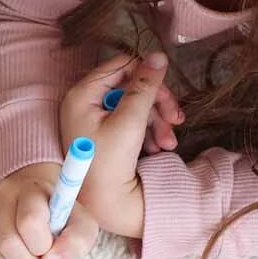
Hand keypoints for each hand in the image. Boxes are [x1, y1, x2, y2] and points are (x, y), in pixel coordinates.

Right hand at [0, 162, 99, 258]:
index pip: (29, 223)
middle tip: (39, 258)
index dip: (41, 246)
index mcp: (33, 189)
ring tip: (25, 254)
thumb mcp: (81, 224)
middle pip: (7, 243)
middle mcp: (3, 194)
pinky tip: (10, 255)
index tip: (50, 245)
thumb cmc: (60, 213)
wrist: (35, 195)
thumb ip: (76, 242)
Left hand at [59, 51, 179, 237]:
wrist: (104, 203)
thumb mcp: (131, 120)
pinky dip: (147, 132)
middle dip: (157, 104)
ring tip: (169, 142)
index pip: (121, 66)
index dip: (148, 76)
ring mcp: (91, 120)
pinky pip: (129, 122)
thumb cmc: (110, 162)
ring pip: (134, 105)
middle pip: (130, 86)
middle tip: (176, 119)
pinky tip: (159, 147)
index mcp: (81, 95)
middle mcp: (83, 103)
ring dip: (157, 121)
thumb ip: (145, 85)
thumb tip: (158, 55)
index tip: (167, 94)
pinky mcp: (102, 134)